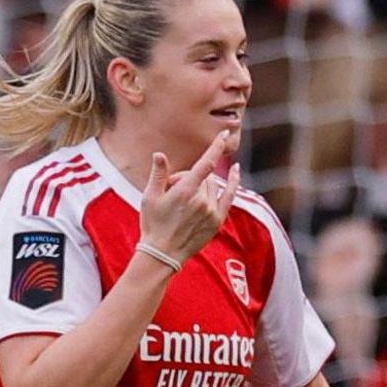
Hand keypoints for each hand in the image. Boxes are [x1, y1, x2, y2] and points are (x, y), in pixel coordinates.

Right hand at [140, 131, 239, 262]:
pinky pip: (229, 196)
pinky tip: (236, 170)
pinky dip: (233, 182)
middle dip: (190, 177)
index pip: (205, 163)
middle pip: (204, 176)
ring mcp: (212, 211)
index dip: (216, 147)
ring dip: (202, 185)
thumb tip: (159, 154)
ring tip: (183, 200)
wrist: (163, 252)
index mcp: (185, 191)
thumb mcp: (149, 197)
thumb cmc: (153, 223)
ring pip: (213, 186)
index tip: (225, 134)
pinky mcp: (218, 220)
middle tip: (173, 190)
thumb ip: (158, 174)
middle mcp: (202, 200)